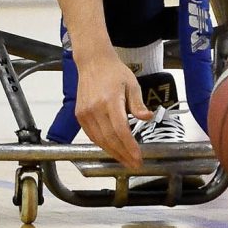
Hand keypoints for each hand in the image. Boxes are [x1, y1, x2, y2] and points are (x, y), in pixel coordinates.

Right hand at [74, 51, 152, 167]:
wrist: (93, 63)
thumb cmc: (115, 72)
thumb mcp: (132, 84)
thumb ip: (138, 104)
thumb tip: (148, 118)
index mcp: (110, 101)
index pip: (121, 130)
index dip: (129, 146)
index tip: (138, 158)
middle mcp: (95, 109)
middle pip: (110, 139)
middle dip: (123, 155)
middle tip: (134, 165)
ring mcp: (85, 113)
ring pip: (100, 140)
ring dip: (113, 153)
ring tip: (125, 161)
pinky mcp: (79, 115)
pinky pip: (92, 135)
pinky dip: (102, 145)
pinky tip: (112, 150)